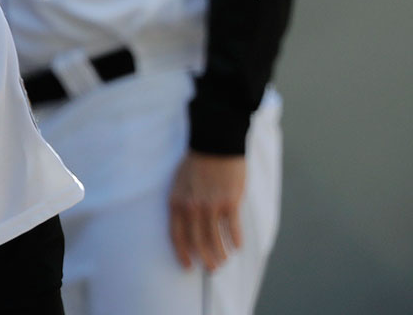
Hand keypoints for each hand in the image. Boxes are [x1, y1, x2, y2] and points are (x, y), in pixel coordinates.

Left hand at [169, 151, 245, 270]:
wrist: (215, 143)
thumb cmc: (196, 162)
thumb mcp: (178, 182)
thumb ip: (181, 203)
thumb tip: (186, 223)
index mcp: (176, 202)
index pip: (176, 236)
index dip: (182, 253)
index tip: (188, 266)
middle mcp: (192, 207)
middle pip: (197, 242)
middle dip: (205, 259)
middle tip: (212, 269)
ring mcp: (211, 206)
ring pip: (215, 240)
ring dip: (221, 254)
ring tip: (224, 261)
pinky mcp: (229, 202)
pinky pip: (233, 229)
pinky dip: (235, 241)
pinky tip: (237, 247)